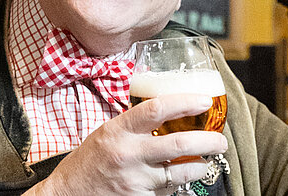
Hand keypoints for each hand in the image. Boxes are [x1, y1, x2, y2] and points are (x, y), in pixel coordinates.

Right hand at [29, 94, 227, 194]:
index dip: (186, 102)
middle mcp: (128, 154)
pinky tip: (177, 179)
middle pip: (180, 143)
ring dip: (200, 166)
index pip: (157, 108)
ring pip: (181, 172)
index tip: (204, 101)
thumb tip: (169, 111)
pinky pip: (169, 192)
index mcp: (118, 130)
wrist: (67, 194)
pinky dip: (178, 184)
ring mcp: (135, 180)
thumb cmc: (88, 162)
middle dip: (209, 141)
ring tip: (205, 161)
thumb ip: (134, 125)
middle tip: (220, 140)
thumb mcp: (107, 133)